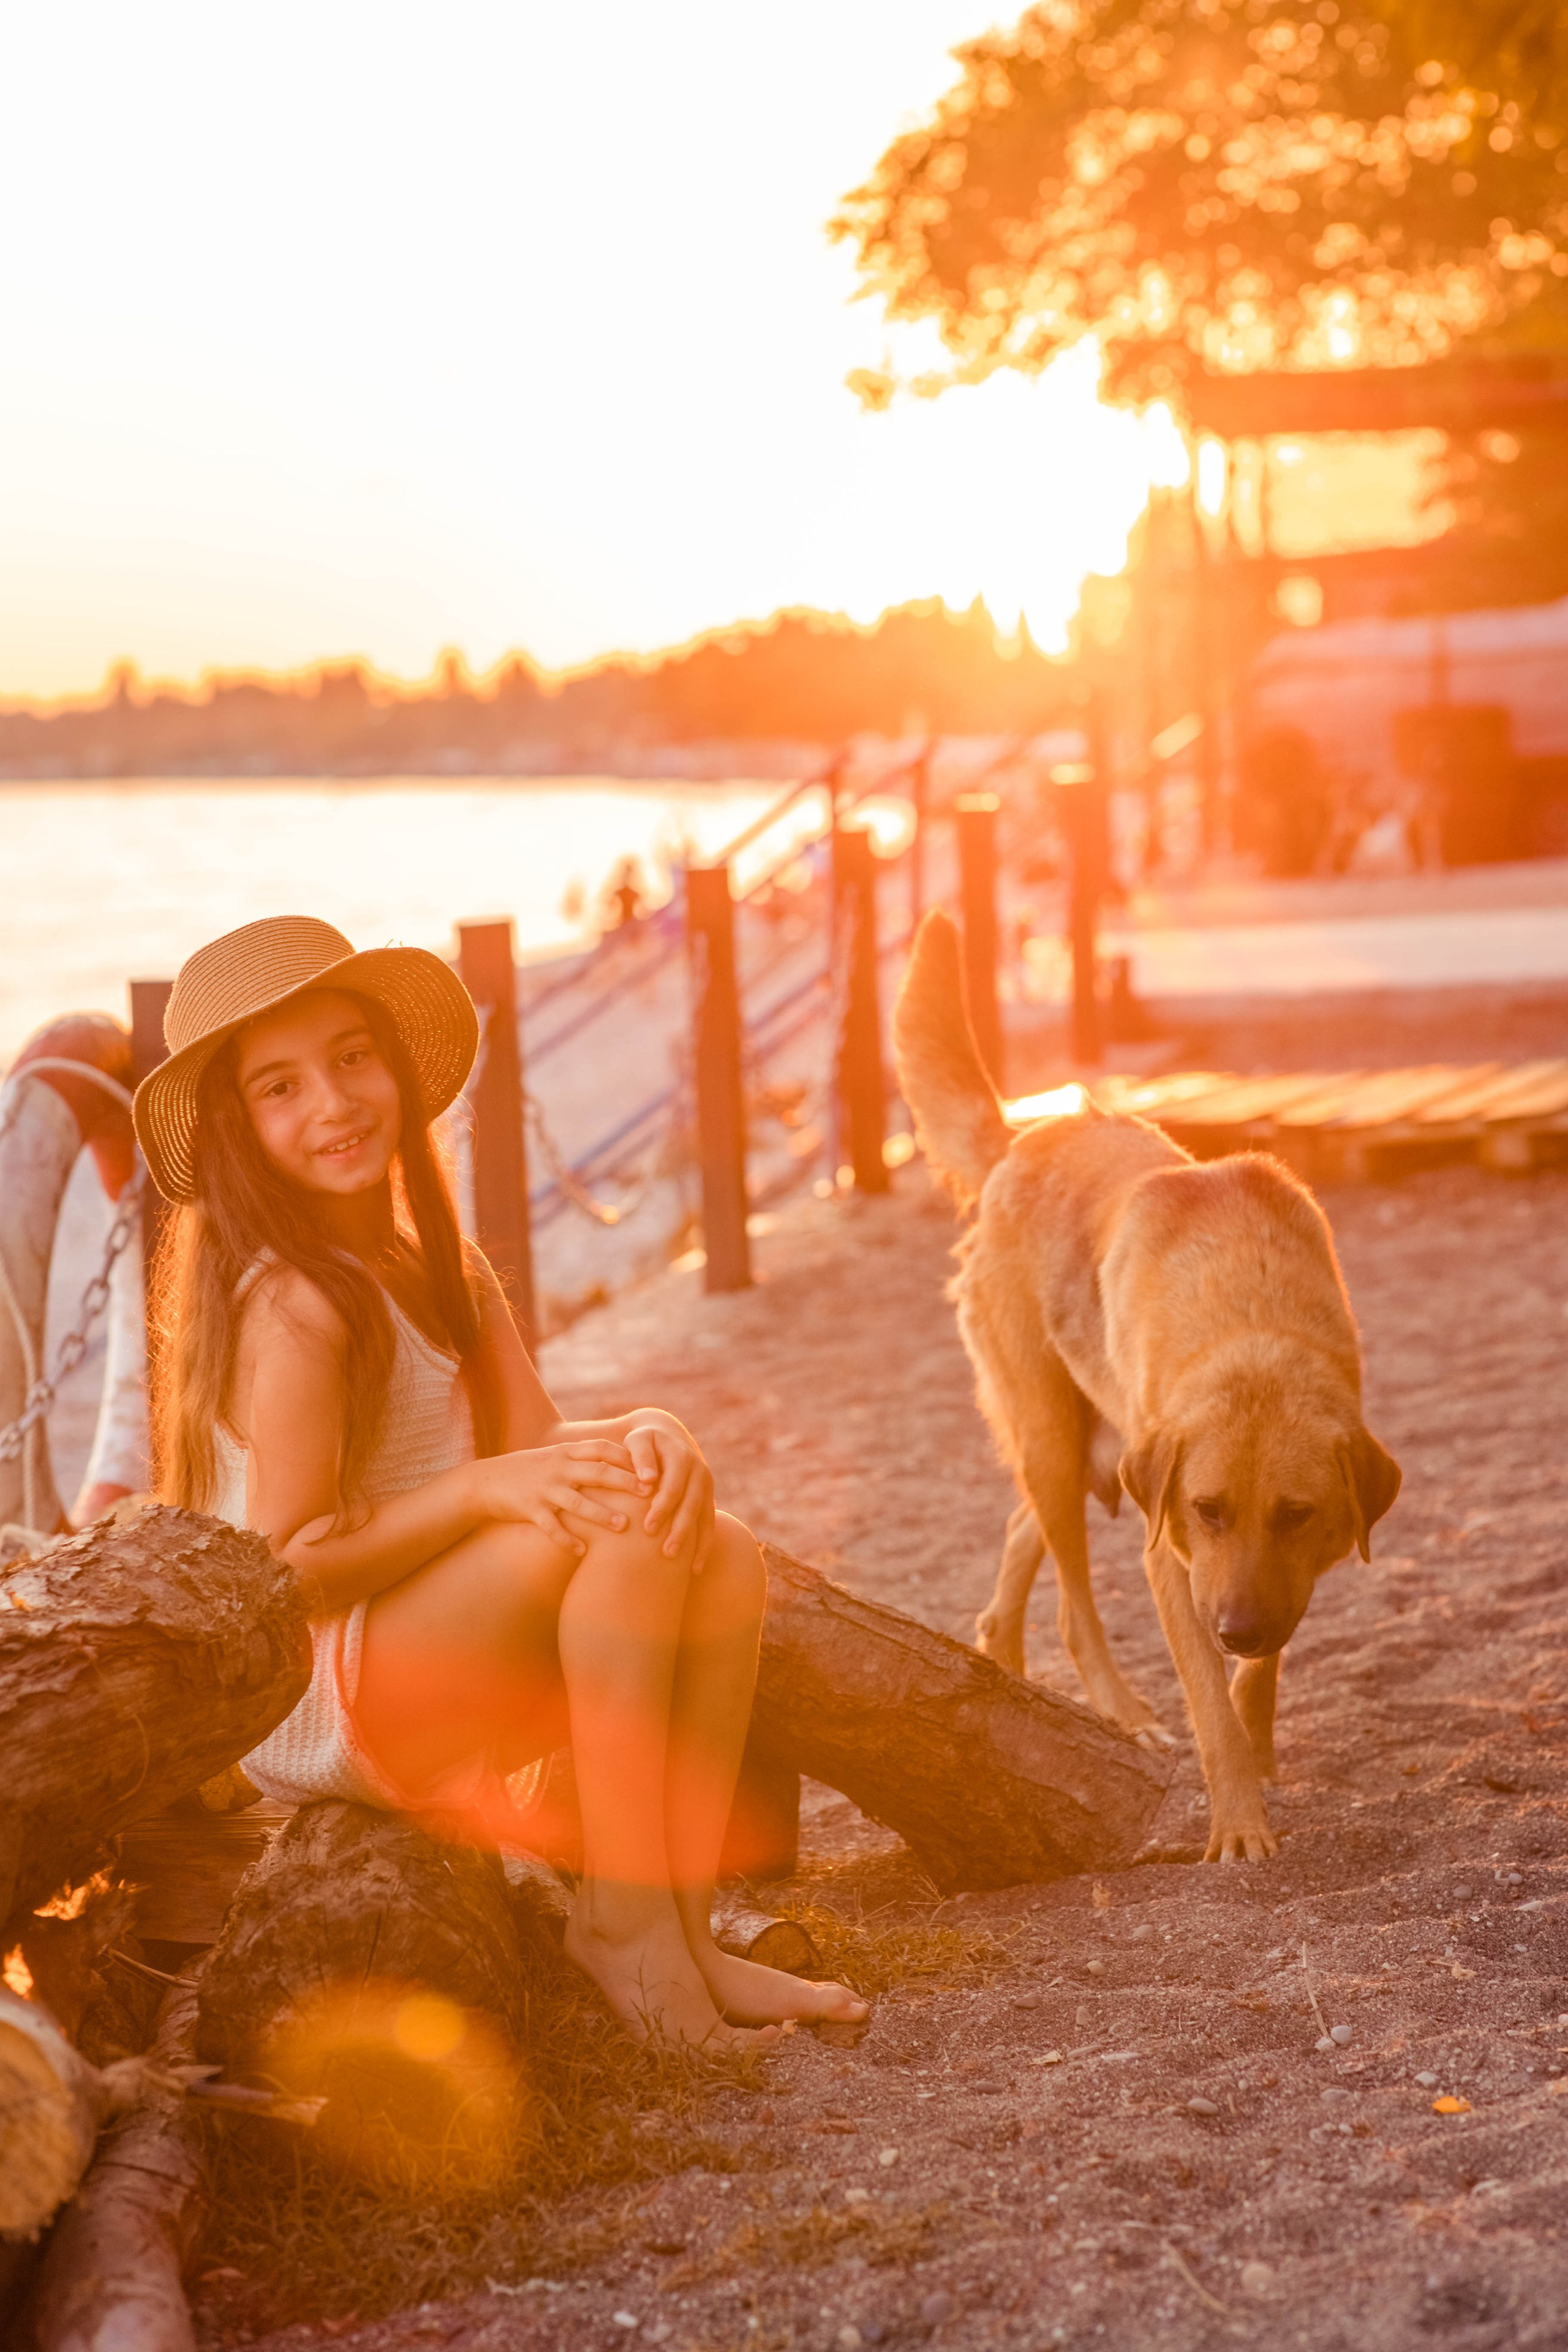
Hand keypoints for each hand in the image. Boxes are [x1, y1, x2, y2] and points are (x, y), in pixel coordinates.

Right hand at [469, 1440, 642, 1554]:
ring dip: (601, 1514)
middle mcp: (557, 1468)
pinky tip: (582, 1551)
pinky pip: (550, 1527)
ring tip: (624, 1527)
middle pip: (597, 1473)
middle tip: (651, 1494)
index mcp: (566, 1452)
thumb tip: (620, 1459)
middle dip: (624, 1482)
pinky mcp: (529, 1509)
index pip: (602, 1449)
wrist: (484, 1482)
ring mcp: (543, 1489)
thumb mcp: (555, 1457)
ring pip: (577, 1502)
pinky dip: (566, 1540)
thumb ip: (583, 1458)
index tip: (652, 1468)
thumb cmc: (528, 1471)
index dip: (627, 1457)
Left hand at [626, 1421, 715, 1568]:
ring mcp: (706, 1486)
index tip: (647, 1528)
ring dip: (695, 1543)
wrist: (666, 1435)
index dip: (662, 1507)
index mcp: (681, 1456)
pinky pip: (709, 1525)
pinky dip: (704, 1546)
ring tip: (685, 1568)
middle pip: (691, 1505)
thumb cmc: (644, 1442)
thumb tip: (648, 1480)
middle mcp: (698, 1471)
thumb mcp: (638, 1440)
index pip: (673, 1486)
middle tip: (665, 1553)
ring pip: (704, 1517)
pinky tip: (696, 1569)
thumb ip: (640, 1456)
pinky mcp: (707, 1499)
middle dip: (680, 1530)